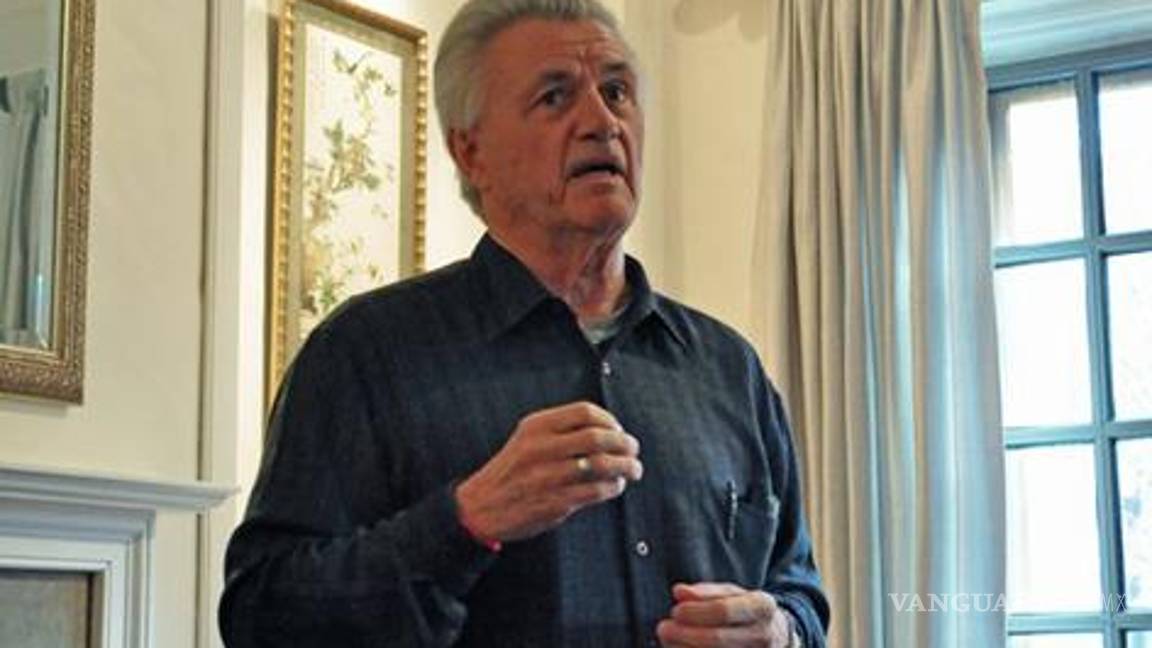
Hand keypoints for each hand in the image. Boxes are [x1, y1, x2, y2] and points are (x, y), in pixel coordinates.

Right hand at [455, 401, 642, 542]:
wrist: (479, 506)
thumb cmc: (510, 472)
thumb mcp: (526, 439)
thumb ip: (560, 432)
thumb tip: (608, 431)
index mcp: (536, 426)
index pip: (585, 412)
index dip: (610, 420)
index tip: (618, 430)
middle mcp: (541, 448)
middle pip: (598, 437)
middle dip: (624, 443)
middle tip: (634, 450)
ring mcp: (547, 475)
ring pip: (601, 465)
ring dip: (626, 467)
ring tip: (634, 470)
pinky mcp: (554, 502)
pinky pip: (595, 491)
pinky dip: (612, 487)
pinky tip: (616, 486)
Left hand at [656, 582, 793, 647]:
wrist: (776, 636)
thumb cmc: (746, 612)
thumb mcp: (733, 594)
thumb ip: (705, 592)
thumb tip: (679, 592)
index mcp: (762, 606)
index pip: (724, 610)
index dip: (695, 612)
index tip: (676, 611)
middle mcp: (764, 634)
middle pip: (718, 639)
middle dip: (685, 634)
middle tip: (663, 628)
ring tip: (669, 640)